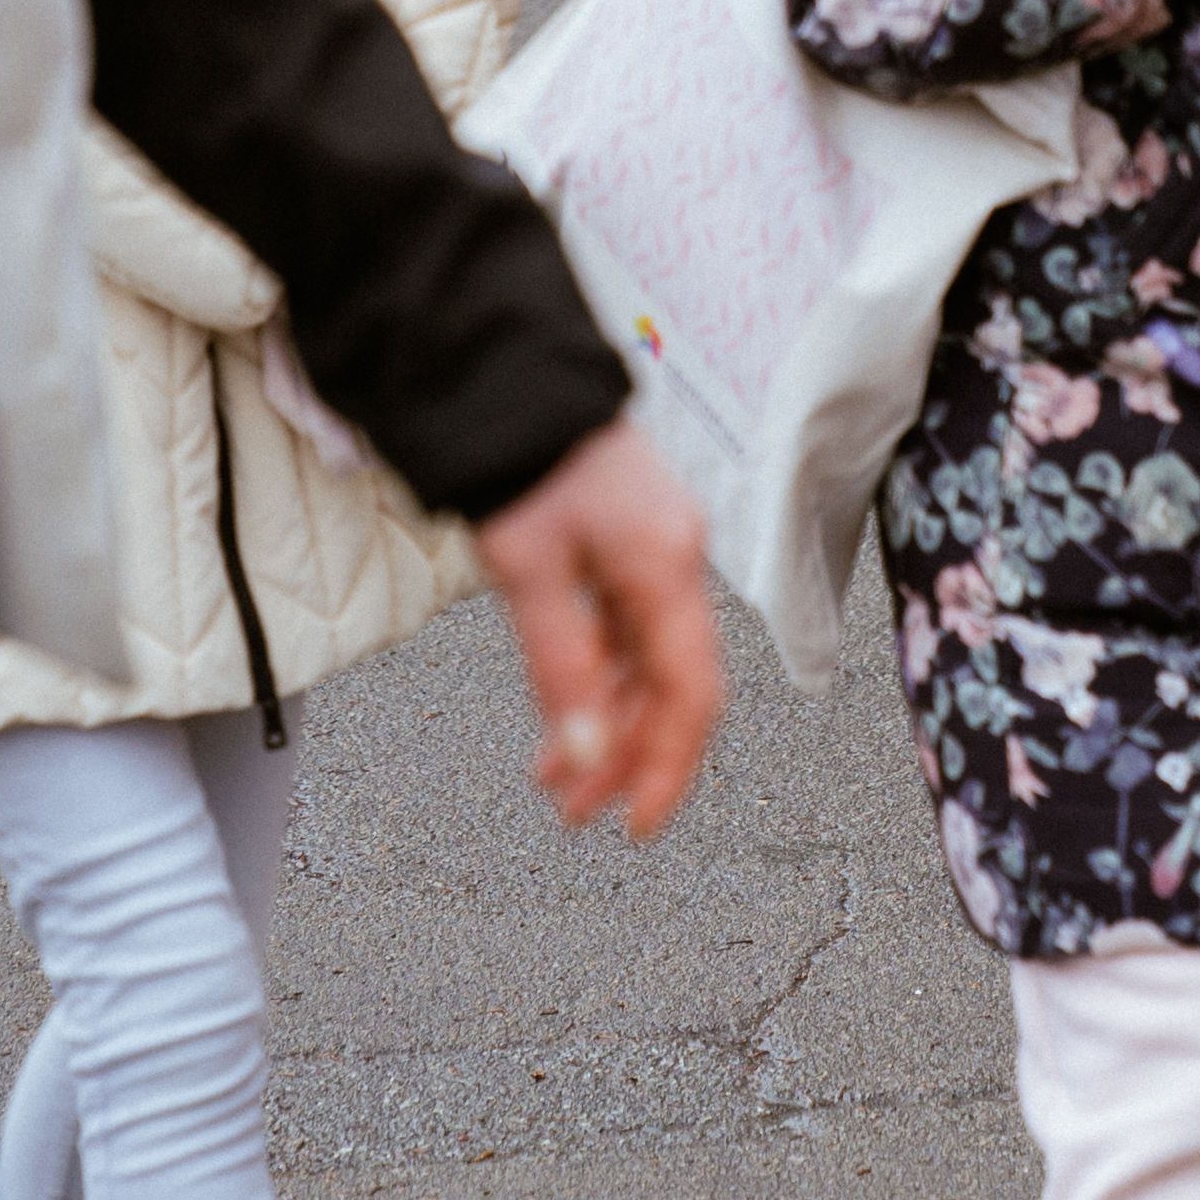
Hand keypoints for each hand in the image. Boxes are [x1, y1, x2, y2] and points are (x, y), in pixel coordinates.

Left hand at [475, 417, 719, 835]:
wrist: (509, 375)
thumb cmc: (522, 460)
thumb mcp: (529, 571)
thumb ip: (562, 666)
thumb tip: (583, 757)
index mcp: (666, 568)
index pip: (690, 695)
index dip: (669, 768)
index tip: (637, 825)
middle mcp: (676, 562)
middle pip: (672, 686)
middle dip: (626, 756)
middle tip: (574, 811)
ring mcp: (657, 551)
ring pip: (647, 664)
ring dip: (605, 723)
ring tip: (553, 775)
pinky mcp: (632, 543)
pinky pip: (628, 632)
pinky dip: (597, 679)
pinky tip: (562, 710)